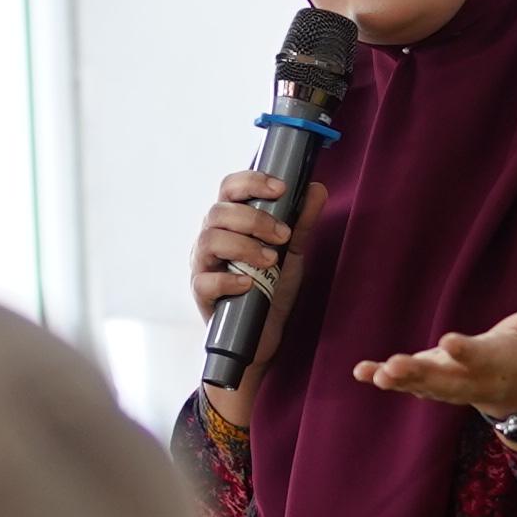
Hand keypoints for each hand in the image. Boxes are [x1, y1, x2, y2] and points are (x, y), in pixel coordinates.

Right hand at [189, 172, 326, 429]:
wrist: (264, 335)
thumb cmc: (272, 287)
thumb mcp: (292, 251)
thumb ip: (301, 221)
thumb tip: (315, 188)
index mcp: (230, 220)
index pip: (230, 187)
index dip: (251, 181)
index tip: (280, 189)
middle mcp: (211, 236)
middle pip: (219, 211)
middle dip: (255, 220)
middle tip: (284, 235)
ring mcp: (202, 264)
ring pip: (210, 240)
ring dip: (245, 246)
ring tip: (271, 260)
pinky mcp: (201, 292)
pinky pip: (207, 280)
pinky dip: (230, 279)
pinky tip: (250, 284)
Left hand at [356, 278, 516, 421]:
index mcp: (501, 363)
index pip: (482, 358)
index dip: (466, 352)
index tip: (448, 342)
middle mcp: (472, 379)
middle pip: (445, 380)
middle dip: (420, 374)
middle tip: (395, 367)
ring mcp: (451, 384)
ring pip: (424, 386)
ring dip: (400, 380)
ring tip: (377, 374)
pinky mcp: (434, 381)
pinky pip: (409, 384)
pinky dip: (384, 378)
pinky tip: (361, 372)